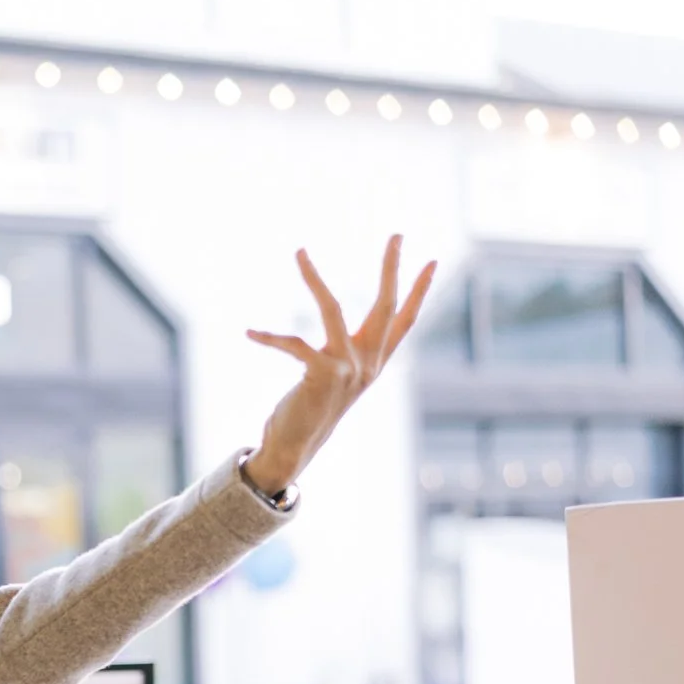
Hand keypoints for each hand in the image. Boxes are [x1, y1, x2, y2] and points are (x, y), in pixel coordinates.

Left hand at [243, 236, 434, 493]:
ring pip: (332, 309)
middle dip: (391, 269)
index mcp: (375, 363)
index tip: (433, 261)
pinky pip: (294, 344)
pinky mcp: (322, 375)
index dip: (421, 291)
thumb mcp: (337, 379)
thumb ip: (346, 355)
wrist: (296, 448)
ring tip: (299, 252)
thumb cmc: (311, 411)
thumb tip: (342, 328)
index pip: (405, 321)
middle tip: (397, 235)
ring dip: (312, 278)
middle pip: (386, 306)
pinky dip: (270, 338)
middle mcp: (368, 364)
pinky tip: (250, 333)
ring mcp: (347, 369)